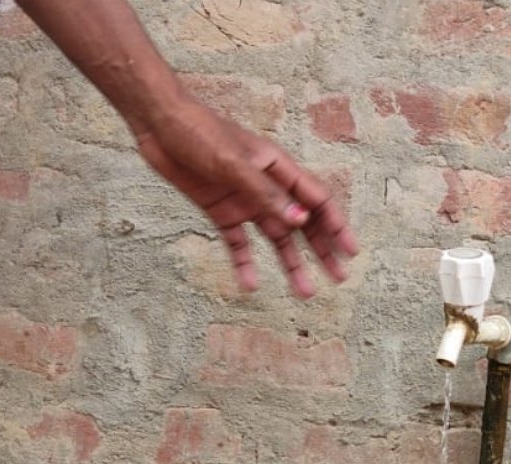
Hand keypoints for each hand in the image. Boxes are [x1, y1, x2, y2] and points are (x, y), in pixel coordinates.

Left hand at [137, 101, 358, 298]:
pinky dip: (245, 263)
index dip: (336, 225)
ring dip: (291, 263)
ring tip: (304, 292)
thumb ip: (265, 195)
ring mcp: (244, 200)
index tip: (351, 251)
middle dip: (322, 250)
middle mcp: (266, 186)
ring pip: (276, 237)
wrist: (159, 123)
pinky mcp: (221, 210)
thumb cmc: (198, 132)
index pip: (317, 200)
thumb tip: (300, 222)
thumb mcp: (233, 164)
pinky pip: (238, 242)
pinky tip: (250, 285)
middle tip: (338, 278)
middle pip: (303, 223)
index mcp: (278, 167)